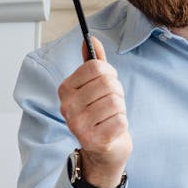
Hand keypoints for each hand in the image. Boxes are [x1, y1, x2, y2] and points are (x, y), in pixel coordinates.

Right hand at [58, 37, 132, 187]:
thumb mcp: (94, 87)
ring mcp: (78, 125)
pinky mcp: (93, 140)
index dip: (109, 73)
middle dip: (117, 92)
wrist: (103, 150)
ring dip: (120, 109)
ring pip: (115, 102)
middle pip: (108, 84)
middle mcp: (67, 107)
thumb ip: (93, 63)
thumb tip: (91, 38)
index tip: (108, 82)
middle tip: (111, 104)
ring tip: (111, 116)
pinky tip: (112, 128)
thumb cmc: (100, 115)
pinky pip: (120, 120)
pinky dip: (122, 123)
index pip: (96, 67)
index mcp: (65, 90)